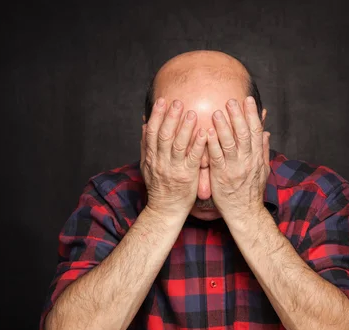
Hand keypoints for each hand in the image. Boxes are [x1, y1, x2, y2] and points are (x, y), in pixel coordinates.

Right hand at [140, 98, 206, 217]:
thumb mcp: (146, 165)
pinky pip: (193, 159)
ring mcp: (174, 169)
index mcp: (151, 157)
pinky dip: (198, 145)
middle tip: (178, 101)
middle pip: (165, 136)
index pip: (152, 132)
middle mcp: (161, 161)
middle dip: (171, 117)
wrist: (165, 209)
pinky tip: (204, 133)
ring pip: (178, 145)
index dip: (157, 116)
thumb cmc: (159, 186)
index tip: (162, 101)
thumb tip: (144, 124)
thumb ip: (146, 145)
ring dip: (185, 128)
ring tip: (192, 113)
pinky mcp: (187, 177)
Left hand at [206, 96, 269, 221]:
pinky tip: (207, 132)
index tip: (248, 99)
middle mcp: (247, 161)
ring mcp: (234, 168)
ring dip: (223, 127)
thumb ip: (262, 149)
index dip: (252, 115)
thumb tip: (266, 131)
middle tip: (231, 100)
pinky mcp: (221, 176)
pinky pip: (216, 158)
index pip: (256, 131)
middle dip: (238, 115)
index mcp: (257, 157)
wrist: (245, 213)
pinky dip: (212, 144)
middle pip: (243, 134)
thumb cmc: (251, 191)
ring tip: (217, 112)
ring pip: (230, 144)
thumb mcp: (263, 169)